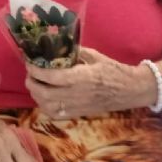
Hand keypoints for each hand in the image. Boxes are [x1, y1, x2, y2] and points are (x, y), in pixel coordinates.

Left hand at [25, 47, 151, 117]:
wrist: (131, 90)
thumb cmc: (113, 70)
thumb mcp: (94, 56)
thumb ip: (74, 52)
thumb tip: (56, 46)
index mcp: (81, 78)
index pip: (52, 77)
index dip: (36, 71)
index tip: (29, 63)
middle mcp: (77, 94)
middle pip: (45, 94)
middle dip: (32, 84)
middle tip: (30, 74)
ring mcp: (78, 106)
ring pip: (48, 107)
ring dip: (37, 96)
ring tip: (35, 85)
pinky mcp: (79, 114)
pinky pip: (57, 115)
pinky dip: (45, 107)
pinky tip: (44, 98)